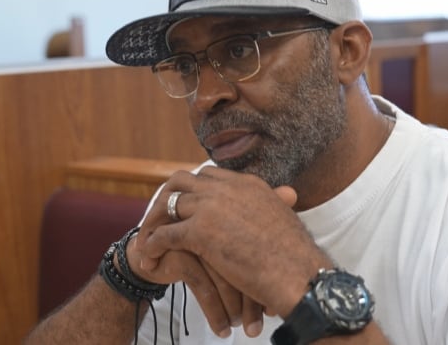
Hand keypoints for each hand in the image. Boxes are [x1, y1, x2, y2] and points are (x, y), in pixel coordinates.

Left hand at [125, 173, 297, 337]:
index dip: (190, 190)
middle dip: (165, 199)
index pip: (207, 174)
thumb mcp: (284, 217)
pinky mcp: (201, 231)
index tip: (181, 207)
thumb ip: (275, 203)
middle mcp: (228, 189)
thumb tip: (283, 196)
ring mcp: (212, 207)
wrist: (299, 274)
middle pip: (181, 181)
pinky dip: (152, 245)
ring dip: (153, 222)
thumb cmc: (296, 255)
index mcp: (247, 183)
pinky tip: (150, 259)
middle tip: (158, 220)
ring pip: (168, 204)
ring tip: (148, 241)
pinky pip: (165, 234)